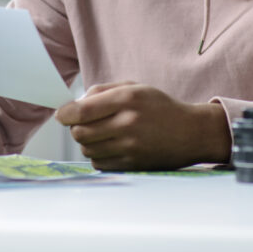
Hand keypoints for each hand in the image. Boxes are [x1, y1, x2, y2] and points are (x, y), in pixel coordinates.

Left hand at [54, 82, 229, 170]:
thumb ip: (101, 91)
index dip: (65, 114)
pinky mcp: (133, 164)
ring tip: (102, 134)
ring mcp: (131, 147)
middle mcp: (128, 123)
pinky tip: (111, 146)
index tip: (62, 115)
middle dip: (75, 128)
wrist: (190, 132)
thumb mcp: (134, 87)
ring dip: (87, 142)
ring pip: (87, 149)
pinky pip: (99, 163)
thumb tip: (72, 105)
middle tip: (84, 123)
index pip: (82, 110)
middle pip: (80, 132)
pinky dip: (98, 155)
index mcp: (127, 99)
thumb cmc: (158, 107)